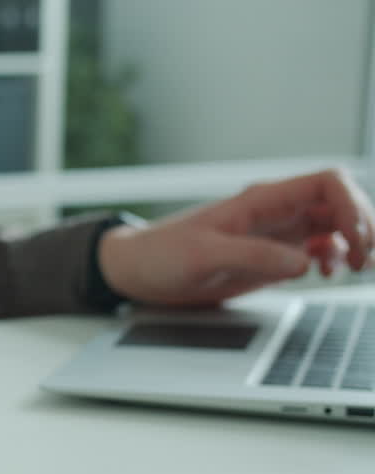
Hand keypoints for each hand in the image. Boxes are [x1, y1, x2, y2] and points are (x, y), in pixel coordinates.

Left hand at [99, 168, 374, 306]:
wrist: (138, 271)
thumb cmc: (161, 255)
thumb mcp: (202, 256)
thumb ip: (252, 256)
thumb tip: (304, 260)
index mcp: (262, 200)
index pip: (328, 183)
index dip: (353, 206)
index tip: (352, 240)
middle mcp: (276, 212)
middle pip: (342, 203)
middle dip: (364, 227)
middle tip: (362, 262)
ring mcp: (276, 234)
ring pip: (336, 225)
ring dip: (356, 242)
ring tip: (357, 268)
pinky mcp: (270, 256)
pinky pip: (317, 248)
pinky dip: (333, 258)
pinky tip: (325, 274)